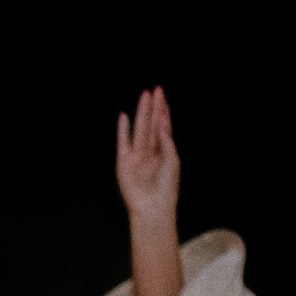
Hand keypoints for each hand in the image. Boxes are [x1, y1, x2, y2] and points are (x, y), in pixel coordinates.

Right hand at [116, 86, 179, 235]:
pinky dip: (122, 129)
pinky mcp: (124, 162)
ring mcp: (137, 156)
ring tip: (143, 96)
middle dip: (153, 107)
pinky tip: (124, 116)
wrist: (152, 206)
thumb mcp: (172, 160)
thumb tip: (162, 119)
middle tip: (154, 89)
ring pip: (139, 128)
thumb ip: (166, 139)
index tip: (162, 96)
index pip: (163, 127)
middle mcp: (150, 151)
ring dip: (141, 112)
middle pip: (152, 124)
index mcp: (164, 152)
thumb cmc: (167, 187)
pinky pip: (123, 141)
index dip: (163, 111)